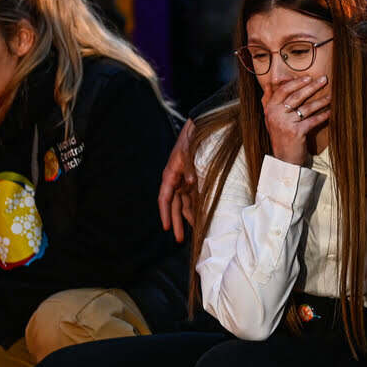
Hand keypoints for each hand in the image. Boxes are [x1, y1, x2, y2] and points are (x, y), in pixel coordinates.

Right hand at [159, 118, 197, 241]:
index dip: (165, 214)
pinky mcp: (196, 179)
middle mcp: (176, 180)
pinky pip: (195, 197)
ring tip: (194, 232)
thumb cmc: (191, 139)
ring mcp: (186, 180)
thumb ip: (189, 168)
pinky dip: (197, 207)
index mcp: (170, 174)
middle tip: (179, 239)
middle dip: (176, 222)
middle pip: (175, 206)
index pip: (165, 198)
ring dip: (188, 217)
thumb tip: (189, 182)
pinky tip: (202, 217)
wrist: (200, 127)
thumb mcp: (189, 152)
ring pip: (185, 204)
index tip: (166, 228)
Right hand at [260, 74, 329, 164]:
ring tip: (330, 96)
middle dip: (311, 86)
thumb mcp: (271, 119)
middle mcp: (275, 114)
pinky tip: (330, 112)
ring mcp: (285, 123)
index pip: (283, 90)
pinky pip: (312, 120)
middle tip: (323, 79)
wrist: (284, 160)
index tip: (308, 77)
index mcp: (269, 109)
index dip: (296, 82)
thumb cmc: (281, 138)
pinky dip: (322, 116)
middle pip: (296, 96)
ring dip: (320, 101)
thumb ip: (270, 102)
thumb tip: (268, 84)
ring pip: (306, 107)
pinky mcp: (296, 132)